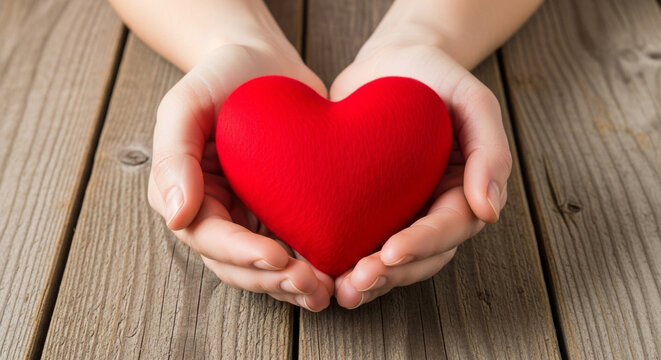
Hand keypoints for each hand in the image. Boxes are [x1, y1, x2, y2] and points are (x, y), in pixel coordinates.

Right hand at [147, 40, 334, 310]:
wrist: (263, 61)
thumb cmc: (220, 76)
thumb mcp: (185, 104)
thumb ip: (173, 156)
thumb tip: (176, 214)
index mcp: (187, 193)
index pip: (209, 237)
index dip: (242, 254)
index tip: (279, 258)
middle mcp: (217, 212)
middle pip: (238, 264)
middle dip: (272, 280)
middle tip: (311, 285)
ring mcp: (250, 215)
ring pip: (267, 266)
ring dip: (293, 284)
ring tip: (326, 289)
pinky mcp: (282, 210)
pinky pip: (295, 245)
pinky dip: (313, 263)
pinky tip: (339, 272)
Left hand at [331, 40, 511, 307]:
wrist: (390, 62)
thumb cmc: (435, 76)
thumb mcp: (473, 100)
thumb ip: (490, 151)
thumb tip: (490, 211)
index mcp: (462, 189)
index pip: (449, 227)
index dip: (423, 244)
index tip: (391, 253)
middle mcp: (431, 208)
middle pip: (420, 256)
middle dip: (391, 274)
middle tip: (359, 282)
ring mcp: (398, 211)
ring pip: (389, 259)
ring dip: (368, 279)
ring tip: (341, 291)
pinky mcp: (364, 207)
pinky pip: (357, 240)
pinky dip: (341, 259)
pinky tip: (320, 271)